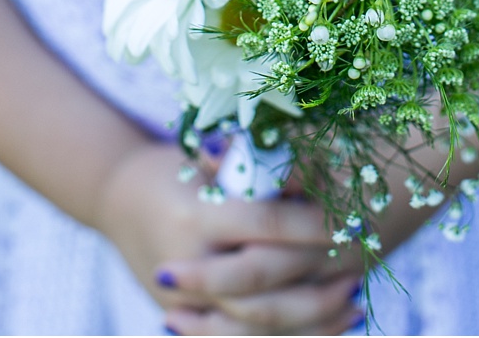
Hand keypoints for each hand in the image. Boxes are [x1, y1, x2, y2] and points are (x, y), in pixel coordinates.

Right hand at [94, 142, 361, 334]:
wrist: (115, 199)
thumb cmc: (170, 170)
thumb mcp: (202, 158)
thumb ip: (246, 165)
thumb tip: (302, 169)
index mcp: (193, 214)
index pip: (264, 225)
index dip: (312, 223)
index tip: (353, 216)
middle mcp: (186, 261)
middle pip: (265, 284)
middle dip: (319, 276)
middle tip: (363, 262)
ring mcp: (183, 300)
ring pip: (259, 324)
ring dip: (314, 317)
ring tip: (356, 299)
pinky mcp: (186, 320)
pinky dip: (290, 336)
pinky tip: (328, 324)